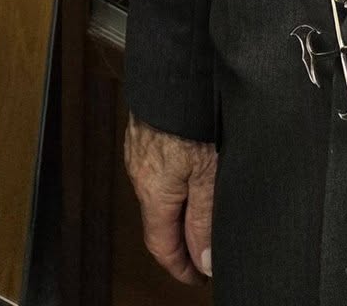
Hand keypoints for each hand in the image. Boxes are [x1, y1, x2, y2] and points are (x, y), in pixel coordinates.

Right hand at [124, 114, 216, 285]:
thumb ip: (204, 218)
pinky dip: (173, 183)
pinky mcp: (143, 132)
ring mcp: (138, 151)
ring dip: (177, 210)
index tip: (196, 278)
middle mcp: (140, 174)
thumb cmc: (190, 115)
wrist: (173, 69)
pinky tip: (190, 174)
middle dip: (180, 240)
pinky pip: (157, 169)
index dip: (180, 267)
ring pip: (158, 194)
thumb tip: (203, 259)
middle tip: (204, 251)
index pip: (161, 245)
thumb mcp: (207, 174)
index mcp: (154, 192)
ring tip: (202, 215)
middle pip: (158, 221)